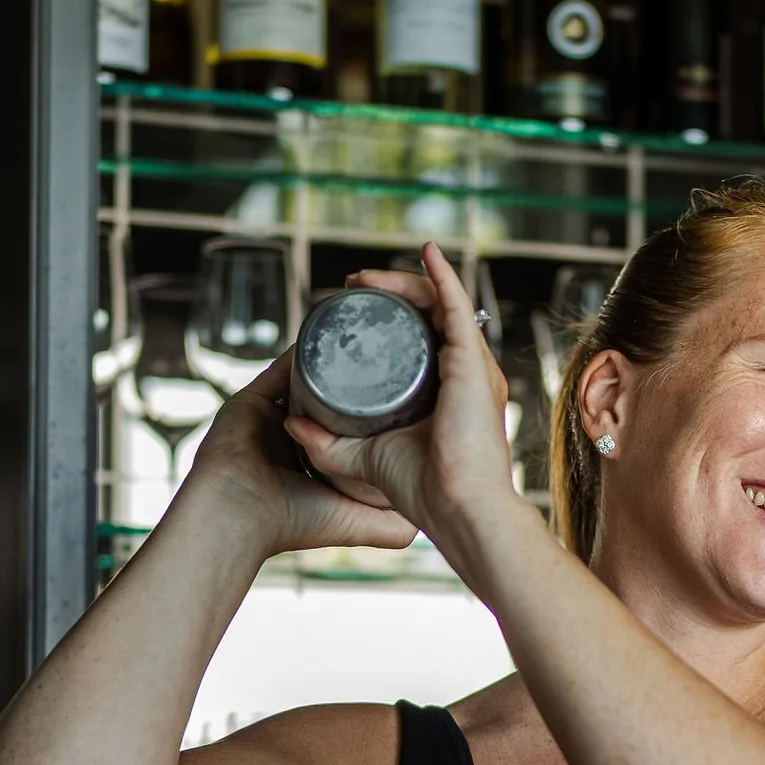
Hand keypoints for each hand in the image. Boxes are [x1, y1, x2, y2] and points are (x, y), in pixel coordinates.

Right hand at [184, 352, 418, 561]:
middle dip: (356, 379)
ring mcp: (269, 417)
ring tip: (364, 339)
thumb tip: (428, 518)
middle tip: (388, 356)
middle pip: (329, 399)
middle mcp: (290, 438)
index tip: (408, 391)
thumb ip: (392, 528)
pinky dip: (304, 351)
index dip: (378, 410)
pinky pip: (281, 367)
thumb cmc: (292, 522)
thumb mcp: (356, 524)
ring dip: (331, 360)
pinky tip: (331, 331)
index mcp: (312, 463)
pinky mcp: (250, 399)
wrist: (235, 514)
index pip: (349, 428)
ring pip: (307, 380)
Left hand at [285, 244, 522, 579]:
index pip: (422, 337)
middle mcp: (466, 375)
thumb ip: (327, 444)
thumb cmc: (424, 491)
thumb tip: (291, 422)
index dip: (389, 315)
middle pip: (430, 314)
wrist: (457, 510)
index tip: (352, 303)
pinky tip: (427, 254)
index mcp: (448, 392)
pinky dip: (443, 278)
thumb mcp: (361, 460)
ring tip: (367, 276)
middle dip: (391, 292)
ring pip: (441, 304)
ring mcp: (473, 367)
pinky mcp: (473, 365)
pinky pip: (458, 308)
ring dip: (405, 281)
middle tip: (352, 284)